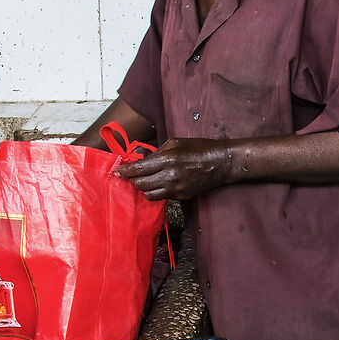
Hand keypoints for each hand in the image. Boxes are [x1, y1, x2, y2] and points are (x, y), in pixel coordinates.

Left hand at [115, 138, 236, 201]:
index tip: (118, 171)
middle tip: (129, 175)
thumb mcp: (175, 143)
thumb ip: (156, 151)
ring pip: (148, 194)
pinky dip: (155, 191)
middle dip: (132, 179)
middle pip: (140, 183)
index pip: (138, 168)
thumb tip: (141, 158)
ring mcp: (176, 189)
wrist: (220, 163)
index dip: (125, 171)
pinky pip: (161, 197)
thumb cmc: (199, 148)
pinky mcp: (181, 196)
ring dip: (143, 187)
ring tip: (144, 180)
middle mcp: (169, 176)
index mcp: (167, 159)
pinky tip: (158, 184)